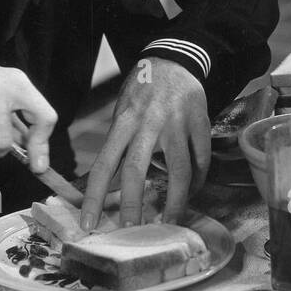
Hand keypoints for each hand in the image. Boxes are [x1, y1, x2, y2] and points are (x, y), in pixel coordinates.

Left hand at [81, 58, 209, 229]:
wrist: (174, 61)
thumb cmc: (142, 91)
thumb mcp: (122, 111)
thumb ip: (117, 144)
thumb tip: (100, 184)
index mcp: (124, 122)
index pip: (105, 164)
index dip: (95, 196)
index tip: (89, 222)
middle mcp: (149, 124)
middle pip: (138, 169)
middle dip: (133, 204)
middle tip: (131, 230)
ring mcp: (177, 124)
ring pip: (178, 170)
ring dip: (174, 201)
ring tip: (169, 221)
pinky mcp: (200, 124)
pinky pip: (201, 159)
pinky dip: (197, 180)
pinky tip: (192, 192)